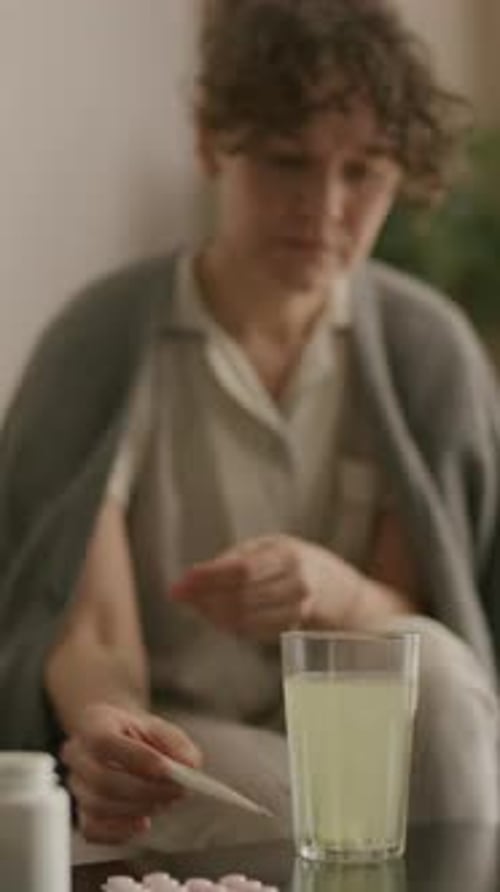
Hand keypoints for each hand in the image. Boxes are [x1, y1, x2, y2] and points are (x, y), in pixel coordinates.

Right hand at [61, 703, 201, 843]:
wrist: (119, 740)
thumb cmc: (139, 735)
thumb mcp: (161, 728)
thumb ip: (177, 744)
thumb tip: (190, 766)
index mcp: (92, 723)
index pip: (104, 742)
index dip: (136, 759)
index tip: (168, 769)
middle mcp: (76, 754)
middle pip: (102, 779)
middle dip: (145, 790)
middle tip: (177, 791)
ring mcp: (75, 784)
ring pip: (99, 806)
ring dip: (139, 808)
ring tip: (165, 801)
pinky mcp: (80, 811)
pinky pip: (92, 830)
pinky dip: (121, 831)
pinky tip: (143, 822)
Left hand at [170, 535, 361, 641]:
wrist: (336, 589)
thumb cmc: (291, 561)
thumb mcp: (268, 547)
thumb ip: (233, 559)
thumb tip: (191, 580)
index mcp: (288, 555)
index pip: (242, 570)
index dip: (208, 578)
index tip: (181, 582)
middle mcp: (296, 584)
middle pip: (239, 596)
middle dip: (203, 597)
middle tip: (179, 594)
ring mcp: (296, 610)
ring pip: (243, 617)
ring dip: (210, 613)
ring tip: (192, 604)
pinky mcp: (290, 629)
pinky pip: (250, 631)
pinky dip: (225, 625)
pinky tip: (212, 616)